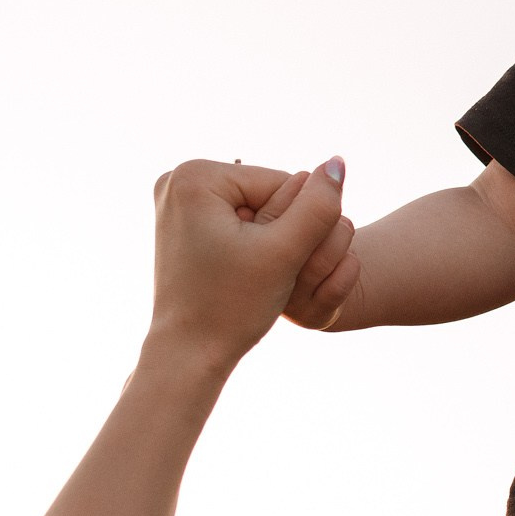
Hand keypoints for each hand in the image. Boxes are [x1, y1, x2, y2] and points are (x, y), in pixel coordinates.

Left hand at [146, 157, 347, 368]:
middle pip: (267, 192)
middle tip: (258, 269)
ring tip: (249, 272)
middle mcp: (178, 179)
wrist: (190, 353)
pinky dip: (249, 243)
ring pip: (256, 207)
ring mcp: (176, 201)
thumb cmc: (233, 305)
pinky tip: (238, 270)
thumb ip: (319, 205)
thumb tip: (338, 162)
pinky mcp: (181, 221)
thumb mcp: (286, 252)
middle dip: (278, 229)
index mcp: (197, 175)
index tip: (270, 259)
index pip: (285, 182)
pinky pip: (236, 220)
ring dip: (267, 238)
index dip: (295, 224)